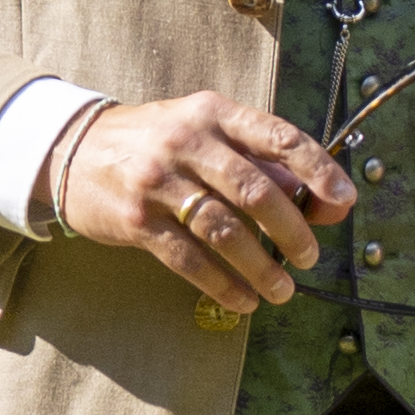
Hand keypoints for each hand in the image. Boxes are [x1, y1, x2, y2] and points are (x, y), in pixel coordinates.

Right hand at [61, 93, 354, 315]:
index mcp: (215, 113)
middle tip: (310, 256)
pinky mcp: (135, 220)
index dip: (320, 170)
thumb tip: (317, 198)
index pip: (281, 137)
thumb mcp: (204, 131)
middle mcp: (188, 141)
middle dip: (293, 230)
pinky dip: (223, 285)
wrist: (71, 150)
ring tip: (284, 290)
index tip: (343, 201)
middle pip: (257, 190)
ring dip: (262, 267)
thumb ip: (257, 159)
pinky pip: (190, 259)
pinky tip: (244, 300)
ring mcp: (158, 181)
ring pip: (225, 230)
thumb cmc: (155, 143)